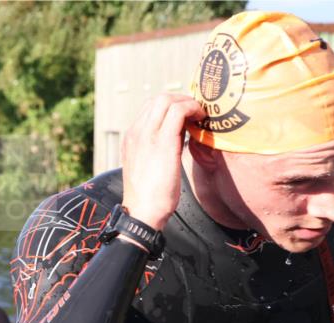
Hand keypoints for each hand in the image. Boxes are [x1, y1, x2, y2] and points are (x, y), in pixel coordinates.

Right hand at [120, 93, 204, 230]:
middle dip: (181, 99)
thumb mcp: (148, 167)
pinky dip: (193, 109)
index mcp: (131, 138)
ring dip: (188, 103)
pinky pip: (178, 111)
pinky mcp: (162, 142)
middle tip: (197, 112)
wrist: (142, 213)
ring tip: (200, 115)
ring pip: (167, 99)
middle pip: (158, 98)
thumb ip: (157, 149)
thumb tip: (178, 136)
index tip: (187, 116)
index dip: (172, 105)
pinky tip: (201, 120)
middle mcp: (136, 133)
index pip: (150, 108)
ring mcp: (147, 136)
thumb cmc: (149, 197)